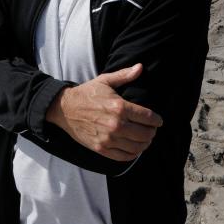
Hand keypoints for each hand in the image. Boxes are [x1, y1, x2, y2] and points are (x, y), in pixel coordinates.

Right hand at [45, 64, 162, 161]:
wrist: (65, 108)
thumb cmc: (87, 93)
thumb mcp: (105, 80)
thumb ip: (124, 75)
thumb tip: (140, 67)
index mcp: (119, 107)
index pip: (147, 117)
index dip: (157, 120)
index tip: (159, 121)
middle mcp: (115, 124)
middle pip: (144, 134)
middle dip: (152, 132)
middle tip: (152, 130)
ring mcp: (108, 138)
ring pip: (136, 147)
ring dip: (144, 144)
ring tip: (145, 139)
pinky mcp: (101, 148)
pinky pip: (123, 157)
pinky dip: (133, 154)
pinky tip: (134, 149)